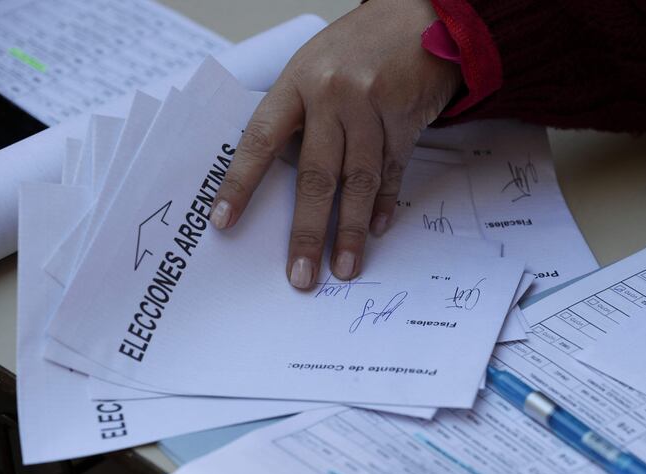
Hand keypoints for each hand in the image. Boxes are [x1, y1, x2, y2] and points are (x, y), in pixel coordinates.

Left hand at [211, 0, 460, 288]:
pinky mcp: (407, 119)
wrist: (421, 15)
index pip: (261, 140)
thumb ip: (297, 115)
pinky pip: (393, 172)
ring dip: (351, 230)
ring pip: (359, 181)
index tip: (224, 223)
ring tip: (344, 268)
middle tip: (301, 276)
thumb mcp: (313, 66)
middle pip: (316, 174)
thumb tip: (278, 176)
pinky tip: (376, 231)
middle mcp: (333, 95)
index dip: (240, 185)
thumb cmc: (357, 46)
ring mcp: (373, 107)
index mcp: (297, 81)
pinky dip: (385, 204)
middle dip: (307, 231)